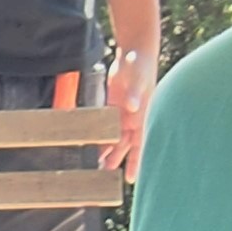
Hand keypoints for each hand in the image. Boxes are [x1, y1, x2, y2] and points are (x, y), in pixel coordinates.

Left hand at [102, 42, 159, 179]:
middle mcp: (132, 119)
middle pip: (124, 146)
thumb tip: (134, 108)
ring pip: (112, 137)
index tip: (132, 179)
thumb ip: (137, 94)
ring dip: (104, 150)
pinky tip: (88, 143)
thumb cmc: (142, 65)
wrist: (134, 52)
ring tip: (93, 165)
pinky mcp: (111, 106)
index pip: (141, 144)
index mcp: (144, 116)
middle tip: (103, 176)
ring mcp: (121, 113)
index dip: (137, 162)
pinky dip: (96, 133)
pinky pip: (102, 123)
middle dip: (115, 161)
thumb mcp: (140, 79)